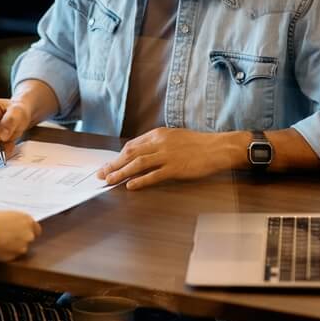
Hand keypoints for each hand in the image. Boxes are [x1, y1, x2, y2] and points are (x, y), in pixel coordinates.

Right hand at [0, 210, 41, 260]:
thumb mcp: (7, 215)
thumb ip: (16, 222)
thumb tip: (16, 226)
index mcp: (27, 221)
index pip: (37, 229)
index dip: (28, 231)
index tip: (22, 232)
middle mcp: (29, 234)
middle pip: (29, 239)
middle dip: (21, 239)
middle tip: (8, 237)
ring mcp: (23, 247)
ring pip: (20, 248)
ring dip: (13, 247)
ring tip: (0, 242)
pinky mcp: (14, 257)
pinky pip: (12, 256)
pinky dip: (7, 253)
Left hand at [96, 128, 236, 190]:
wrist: (218, 147)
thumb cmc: (198, 143)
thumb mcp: (174, 137)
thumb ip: (157, 144)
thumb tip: (140, 154)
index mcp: (158, 134)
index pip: (132, 145)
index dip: (118, 156)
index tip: (109, 164)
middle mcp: (160, 143)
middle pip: (130, 154)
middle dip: (114, 164)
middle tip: (101, 174)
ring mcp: (167, 155)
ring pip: (138, 164)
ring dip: (121, 172)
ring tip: (110, 180)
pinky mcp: (176, 168)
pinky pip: (154, 175)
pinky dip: (140, 180)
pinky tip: (130, 186)